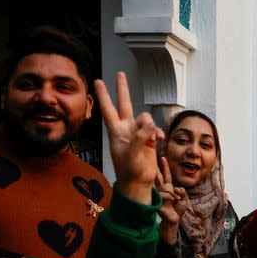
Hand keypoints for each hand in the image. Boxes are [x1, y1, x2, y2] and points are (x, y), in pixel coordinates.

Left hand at [94, 72, 163, 203]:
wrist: (138, 183)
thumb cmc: (129, 170)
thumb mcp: (131, 154)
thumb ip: (140, 137)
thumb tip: (150, 126)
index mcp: (116, 131)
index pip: (108, 109)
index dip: (103, 95)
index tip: (97, 81)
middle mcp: (126, 129)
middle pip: (124, 104)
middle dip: (122, 89)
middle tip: (120, 74)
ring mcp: (138, 133)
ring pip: (145, 118)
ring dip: (150, 125)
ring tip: (152, 137)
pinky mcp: (149, 139)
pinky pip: (154, 129)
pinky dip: (158, 133)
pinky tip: (159, 140)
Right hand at [156, 156, 188, 222]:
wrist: (174, 220)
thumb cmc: (178, 209)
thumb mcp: (184, 198)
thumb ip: (182, 191)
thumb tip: (176, 189)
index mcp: (168, 187)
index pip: (166, 175)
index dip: (165, 167)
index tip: (163, 157)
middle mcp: (162, 189)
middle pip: (158, 177)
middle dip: (156, 168)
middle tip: (150, 160)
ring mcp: (158, 194)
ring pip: (165, 186)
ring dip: (173, 192)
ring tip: (177, 199)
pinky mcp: (156, 200)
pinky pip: (164, 194)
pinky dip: (171, 196)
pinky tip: (174, 200)